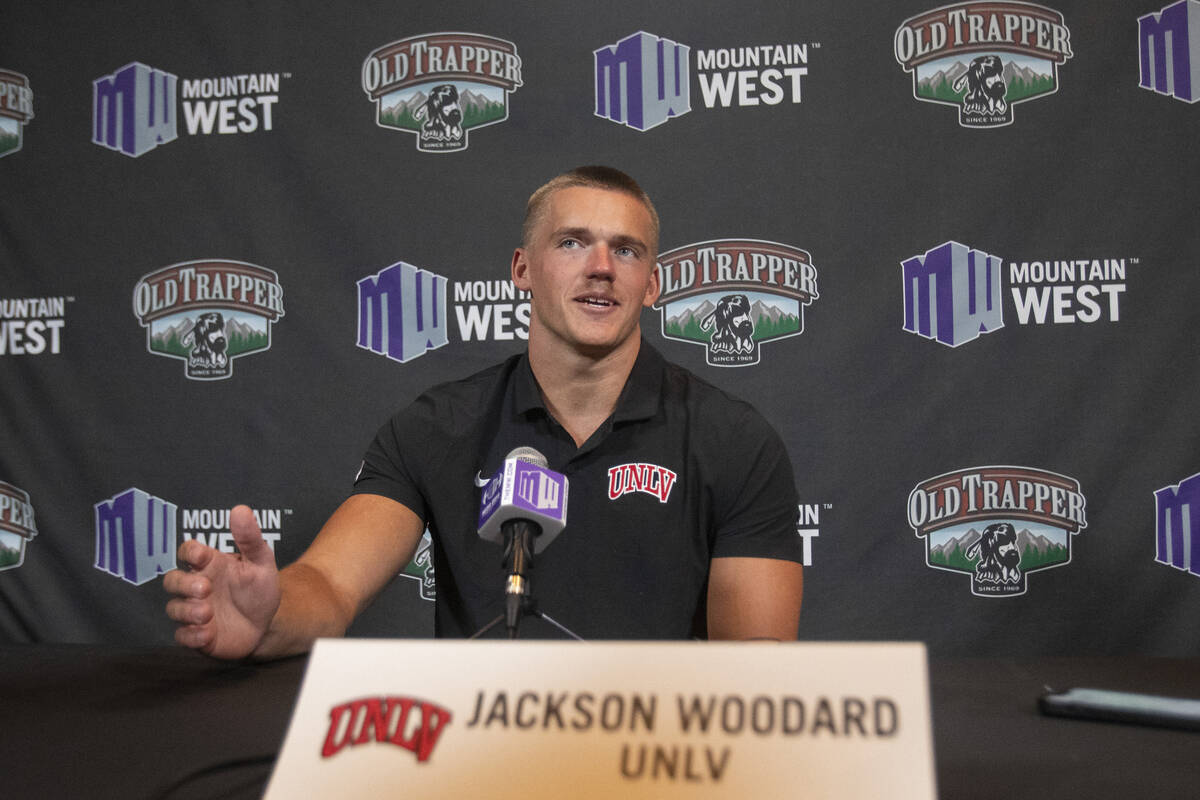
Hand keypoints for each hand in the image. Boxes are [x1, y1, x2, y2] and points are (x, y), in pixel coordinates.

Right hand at [164, 505, 280, 658]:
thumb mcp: (261, 562)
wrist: (268, 622)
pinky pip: (182, 636)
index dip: (189, 552)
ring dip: (188, 611)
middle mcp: (197, 587)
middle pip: (172, 580)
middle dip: (184, 585)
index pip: (187, 551)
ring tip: (208, 613)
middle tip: (206, 589)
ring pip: (174, 609)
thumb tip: (241, 510)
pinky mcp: (197, 635)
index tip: (202, 556)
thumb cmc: (260, 588)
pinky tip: (207, 633)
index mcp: (210, 565)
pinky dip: (191, 635)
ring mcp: (194, 611)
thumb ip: (250, 538)